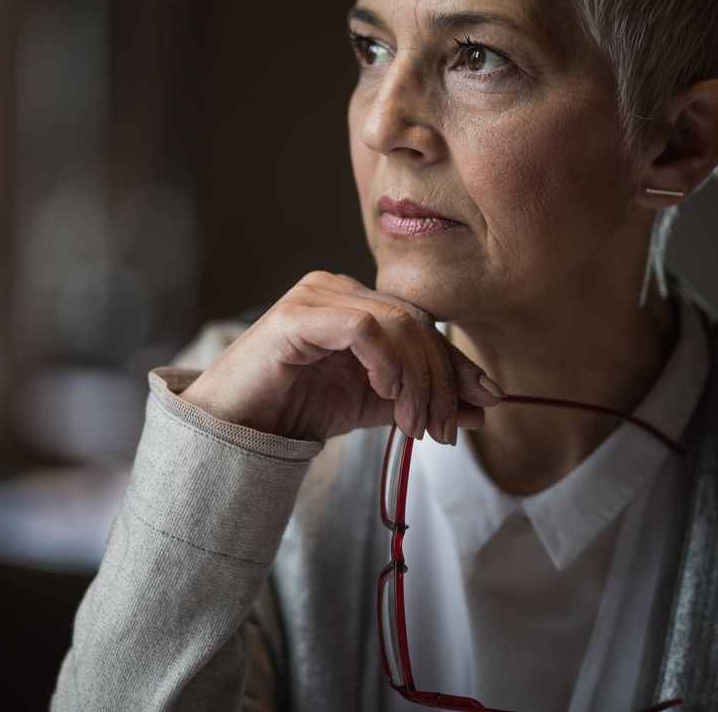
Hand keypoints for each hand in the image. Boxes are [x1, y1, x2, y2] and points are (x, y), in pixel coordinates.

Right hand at [178, 271, 504, 443]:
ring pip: (395, 323)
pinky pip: (362, 328)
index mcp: (353, 301)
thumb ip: (421, 402)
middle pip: (415, 321)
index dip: (455, 363)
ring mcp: (314, 295)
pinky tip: (383, 394)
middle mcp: (335, 287)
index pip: (421, 323)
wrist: (235, 430)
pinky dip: (384, 363)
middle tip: (444, 429)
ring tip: (414, 424)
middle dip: (441, 378)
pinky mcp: (297, 314)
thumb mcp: (373, 407)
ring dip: (416, 379)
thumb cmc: (294, 410)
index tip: (482, 403)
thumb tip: (482, 409)